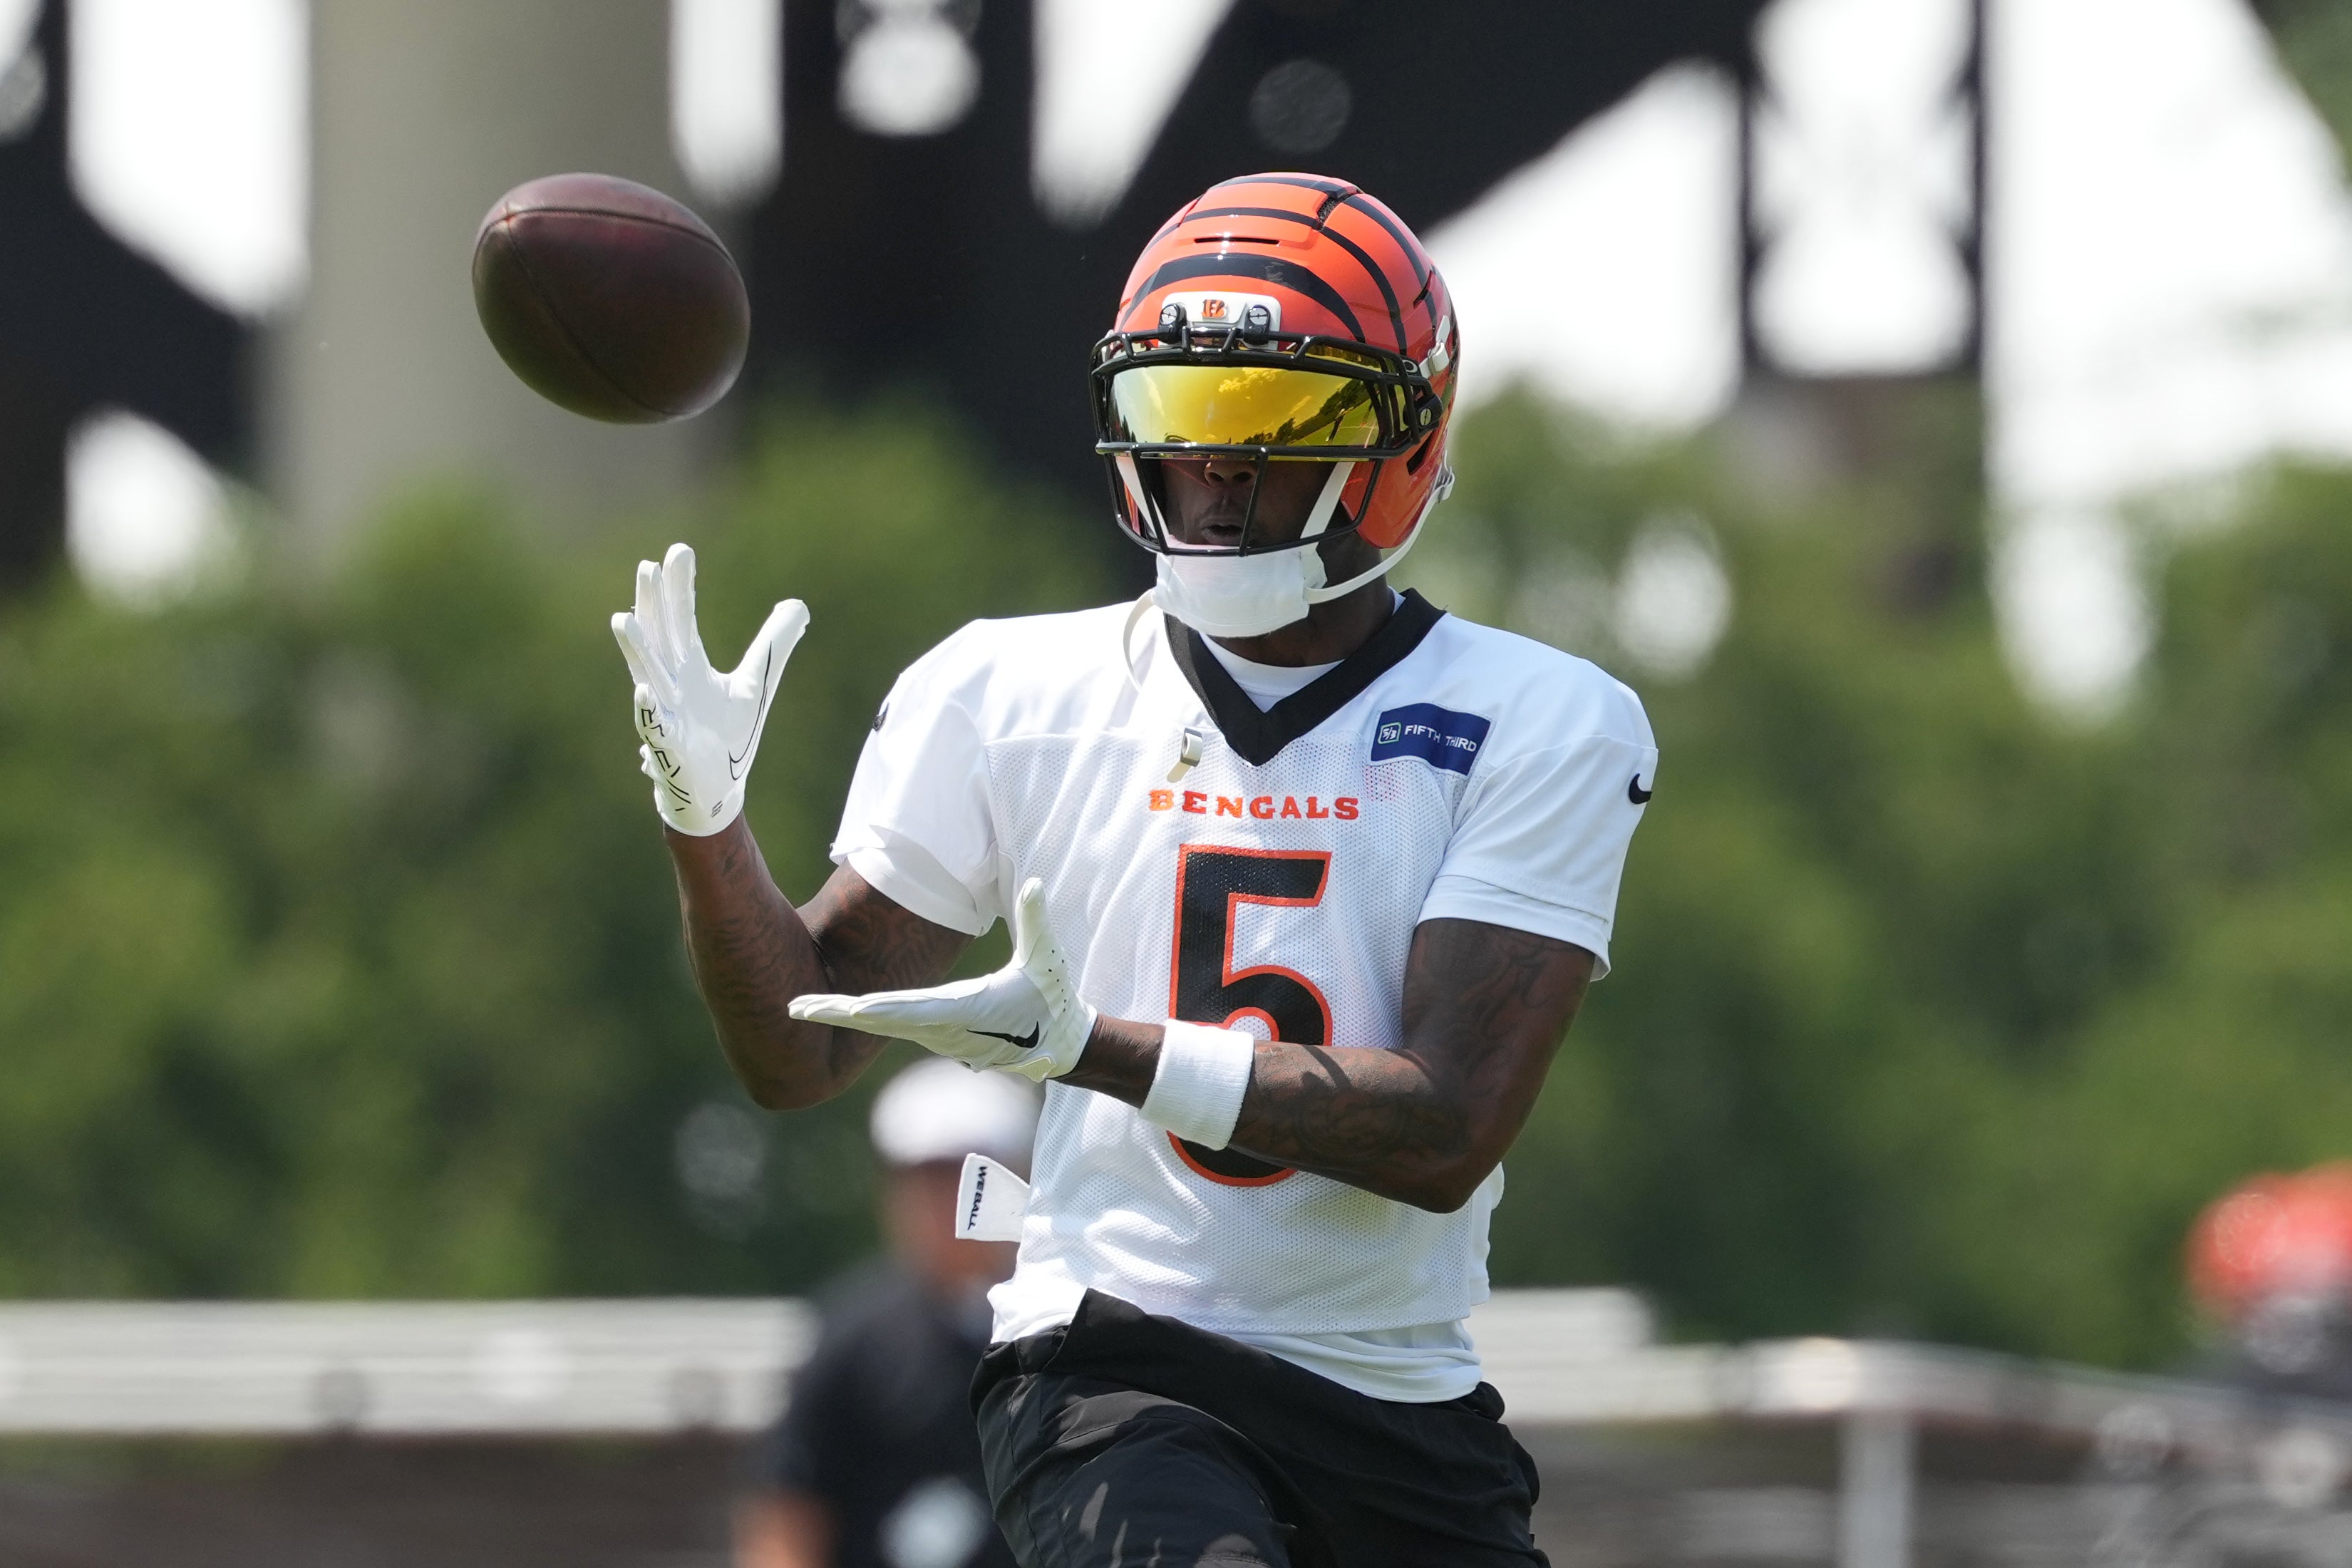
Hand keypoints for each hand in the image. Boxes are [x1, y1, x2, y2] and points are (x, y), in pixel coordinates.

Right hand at [611, 543, 807, 836]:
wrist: (717, 791)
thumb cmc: (727, 735)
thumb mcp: (757, 683)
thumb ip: (774, 644)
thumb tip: (799, 605)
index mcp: (690, 666)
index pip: (683, 619)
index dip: (681, 587)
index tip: (677, 550)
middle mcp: (672, 684)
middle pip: (661, 638)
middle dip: (654, 605)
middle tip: (647, 567)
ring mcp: (666, 714)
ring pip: (647, 676)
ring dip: (637, 649)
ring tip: (623, 618)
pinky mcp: (668, 747)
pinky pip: (655, 727)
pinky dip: (648, 711)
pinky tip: (641, 691)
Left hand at [787, 879, 1095, 1081]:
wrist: (1058, 1045)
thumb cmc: (1052, 998)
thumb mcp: (1047, 957)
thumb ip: (1036, 919)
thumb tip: (1032, 881)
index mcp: (969, 1008)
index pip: (918, 1008)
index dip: (883, 1008)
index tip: (850, 1008)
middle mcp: (945, 1027)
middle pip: (883, 1021)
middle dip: (838, 1014)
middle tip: (794, 1008)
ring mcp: (938, 1035)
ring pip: (881, 1025)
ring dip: (840, 1017)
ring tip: (798, 1008)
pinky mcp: (936, 1035)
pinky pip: (891, 1026)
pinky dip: (859, 1020)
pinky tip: (831, 1012)